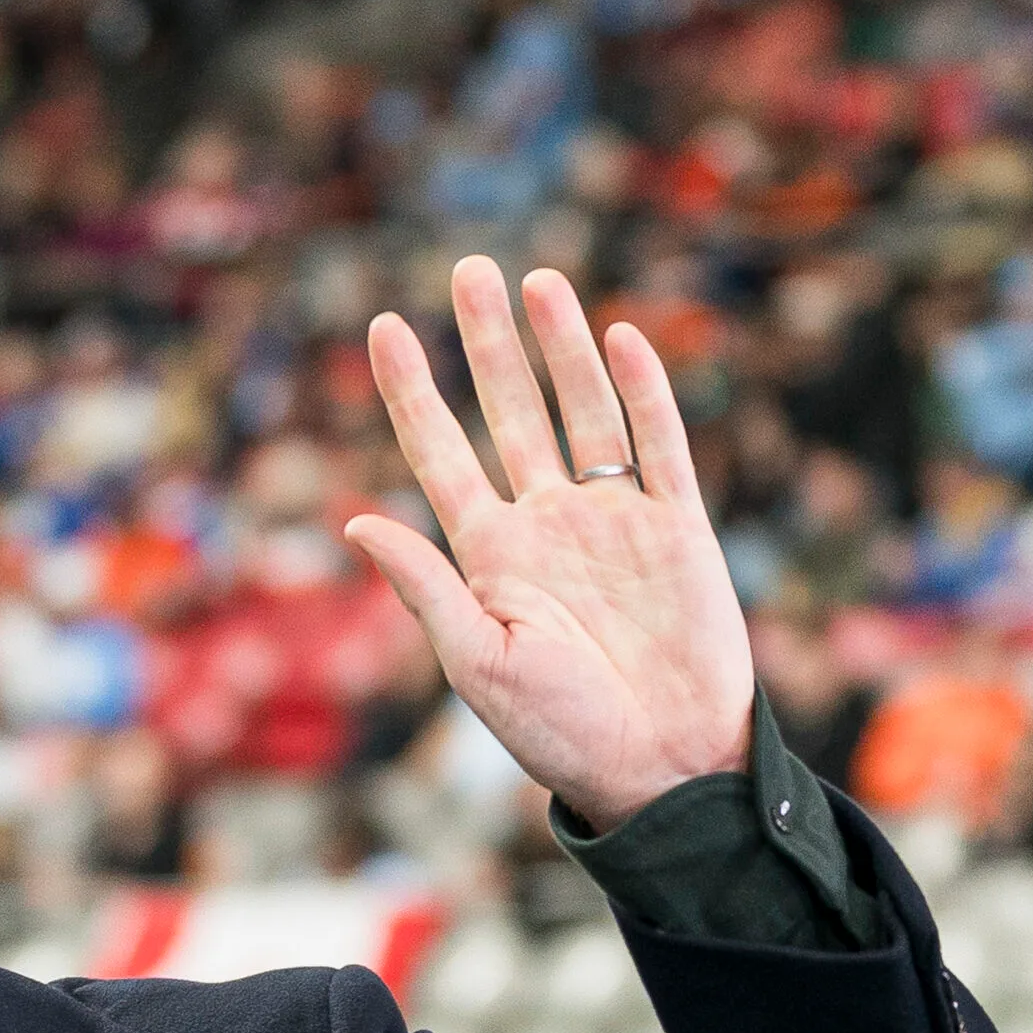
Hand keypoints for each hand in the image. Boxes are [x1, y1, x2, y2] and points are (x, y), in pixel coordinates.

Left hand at [345, 259, 753, 831]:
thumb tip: (356, 521)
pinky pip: (657, 444)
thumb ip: (424, 588)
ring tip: (536, 281)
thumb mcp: (477, 662)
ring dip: (559, 347)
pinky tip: (618, 337)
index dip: (412, 390)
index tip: (384, 326)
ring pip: (581, 410)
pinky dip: (640, 390)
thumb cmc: (560, 732)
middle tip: (469, 268)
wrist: (661, 764)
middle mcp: (545, 525)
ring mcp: (611, 521)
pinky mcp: (676, 528)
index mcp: (488, 557)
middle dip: (487, 342)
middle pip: (509, 411)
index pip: (440, 454)